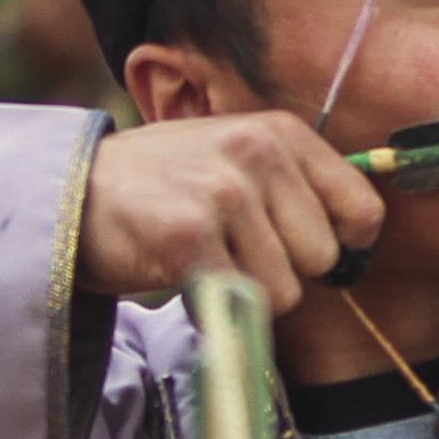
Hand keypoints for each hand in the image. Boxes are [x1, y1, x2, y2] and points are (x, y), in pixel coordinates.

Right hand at [85, 115, 390, 308]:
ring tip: (202, 254)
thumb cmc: (168, 186)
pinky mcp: (189, 235)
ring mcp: (223, 192)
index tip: (300, 248)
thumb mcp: (238, 159)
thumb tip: (361, 242)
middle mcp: (257, 152)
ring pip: (284, 289)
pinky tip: (182, 272)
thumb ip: (297, 187)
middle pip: (321, 258)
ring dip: (243, 290)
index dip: (340, 245)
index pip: (363, 211)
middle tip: (230, 246)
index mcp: (280, 132)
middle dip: (281, 268)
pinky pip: (239, 303)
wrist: (75, 193)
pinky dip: (212, 306)